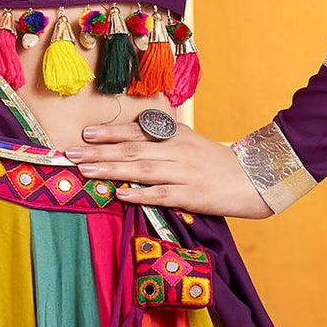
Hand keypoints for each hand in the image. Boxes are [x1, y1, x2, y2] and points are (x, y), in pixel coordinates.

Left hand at [77, 115, 269, 217]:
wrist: (255, 179)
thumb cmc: (218, 163)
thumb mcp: (192, 142)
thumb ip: (164, 139)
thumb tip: (132, 137)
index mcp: (177, 136)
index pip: (138, 131)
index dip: (110, 132)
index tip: (85, 133)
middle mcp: (178, 151)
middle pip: (132, 149)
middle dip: (99, 151)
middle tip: (72, 153)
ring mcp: (185, 173)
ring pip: (141, 170)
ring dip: (111, 170)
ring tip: (86, 170)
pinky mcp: (193, 195)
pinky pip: (161, 194)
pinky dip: (138, 194)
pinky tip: (119, 194)